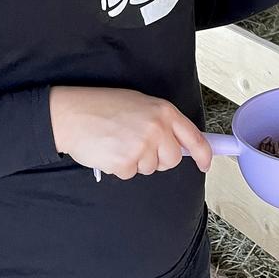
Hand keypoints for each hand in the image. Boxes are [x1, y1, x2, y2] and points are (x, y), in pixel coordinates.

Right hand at [49, 86, 212, 179]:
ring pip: (150, 168)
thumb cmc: (103, 106)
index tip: (206, 163)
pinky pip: (130, 173)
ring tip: (119, 142)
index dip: (204, 154)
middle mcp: (157, 128)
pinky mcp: (126, 162)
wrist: (72, 114)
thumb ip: (162, 121)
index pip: (194, 137)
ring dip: (136, 161)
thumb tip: (178, 142)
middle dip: (159, 159)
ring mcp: (142, 146)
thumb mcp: (140, 104)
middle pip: (172, 159)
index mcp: (164, 111)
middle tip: (138, 146)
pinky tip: (109, 150)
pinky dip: (120, 167)